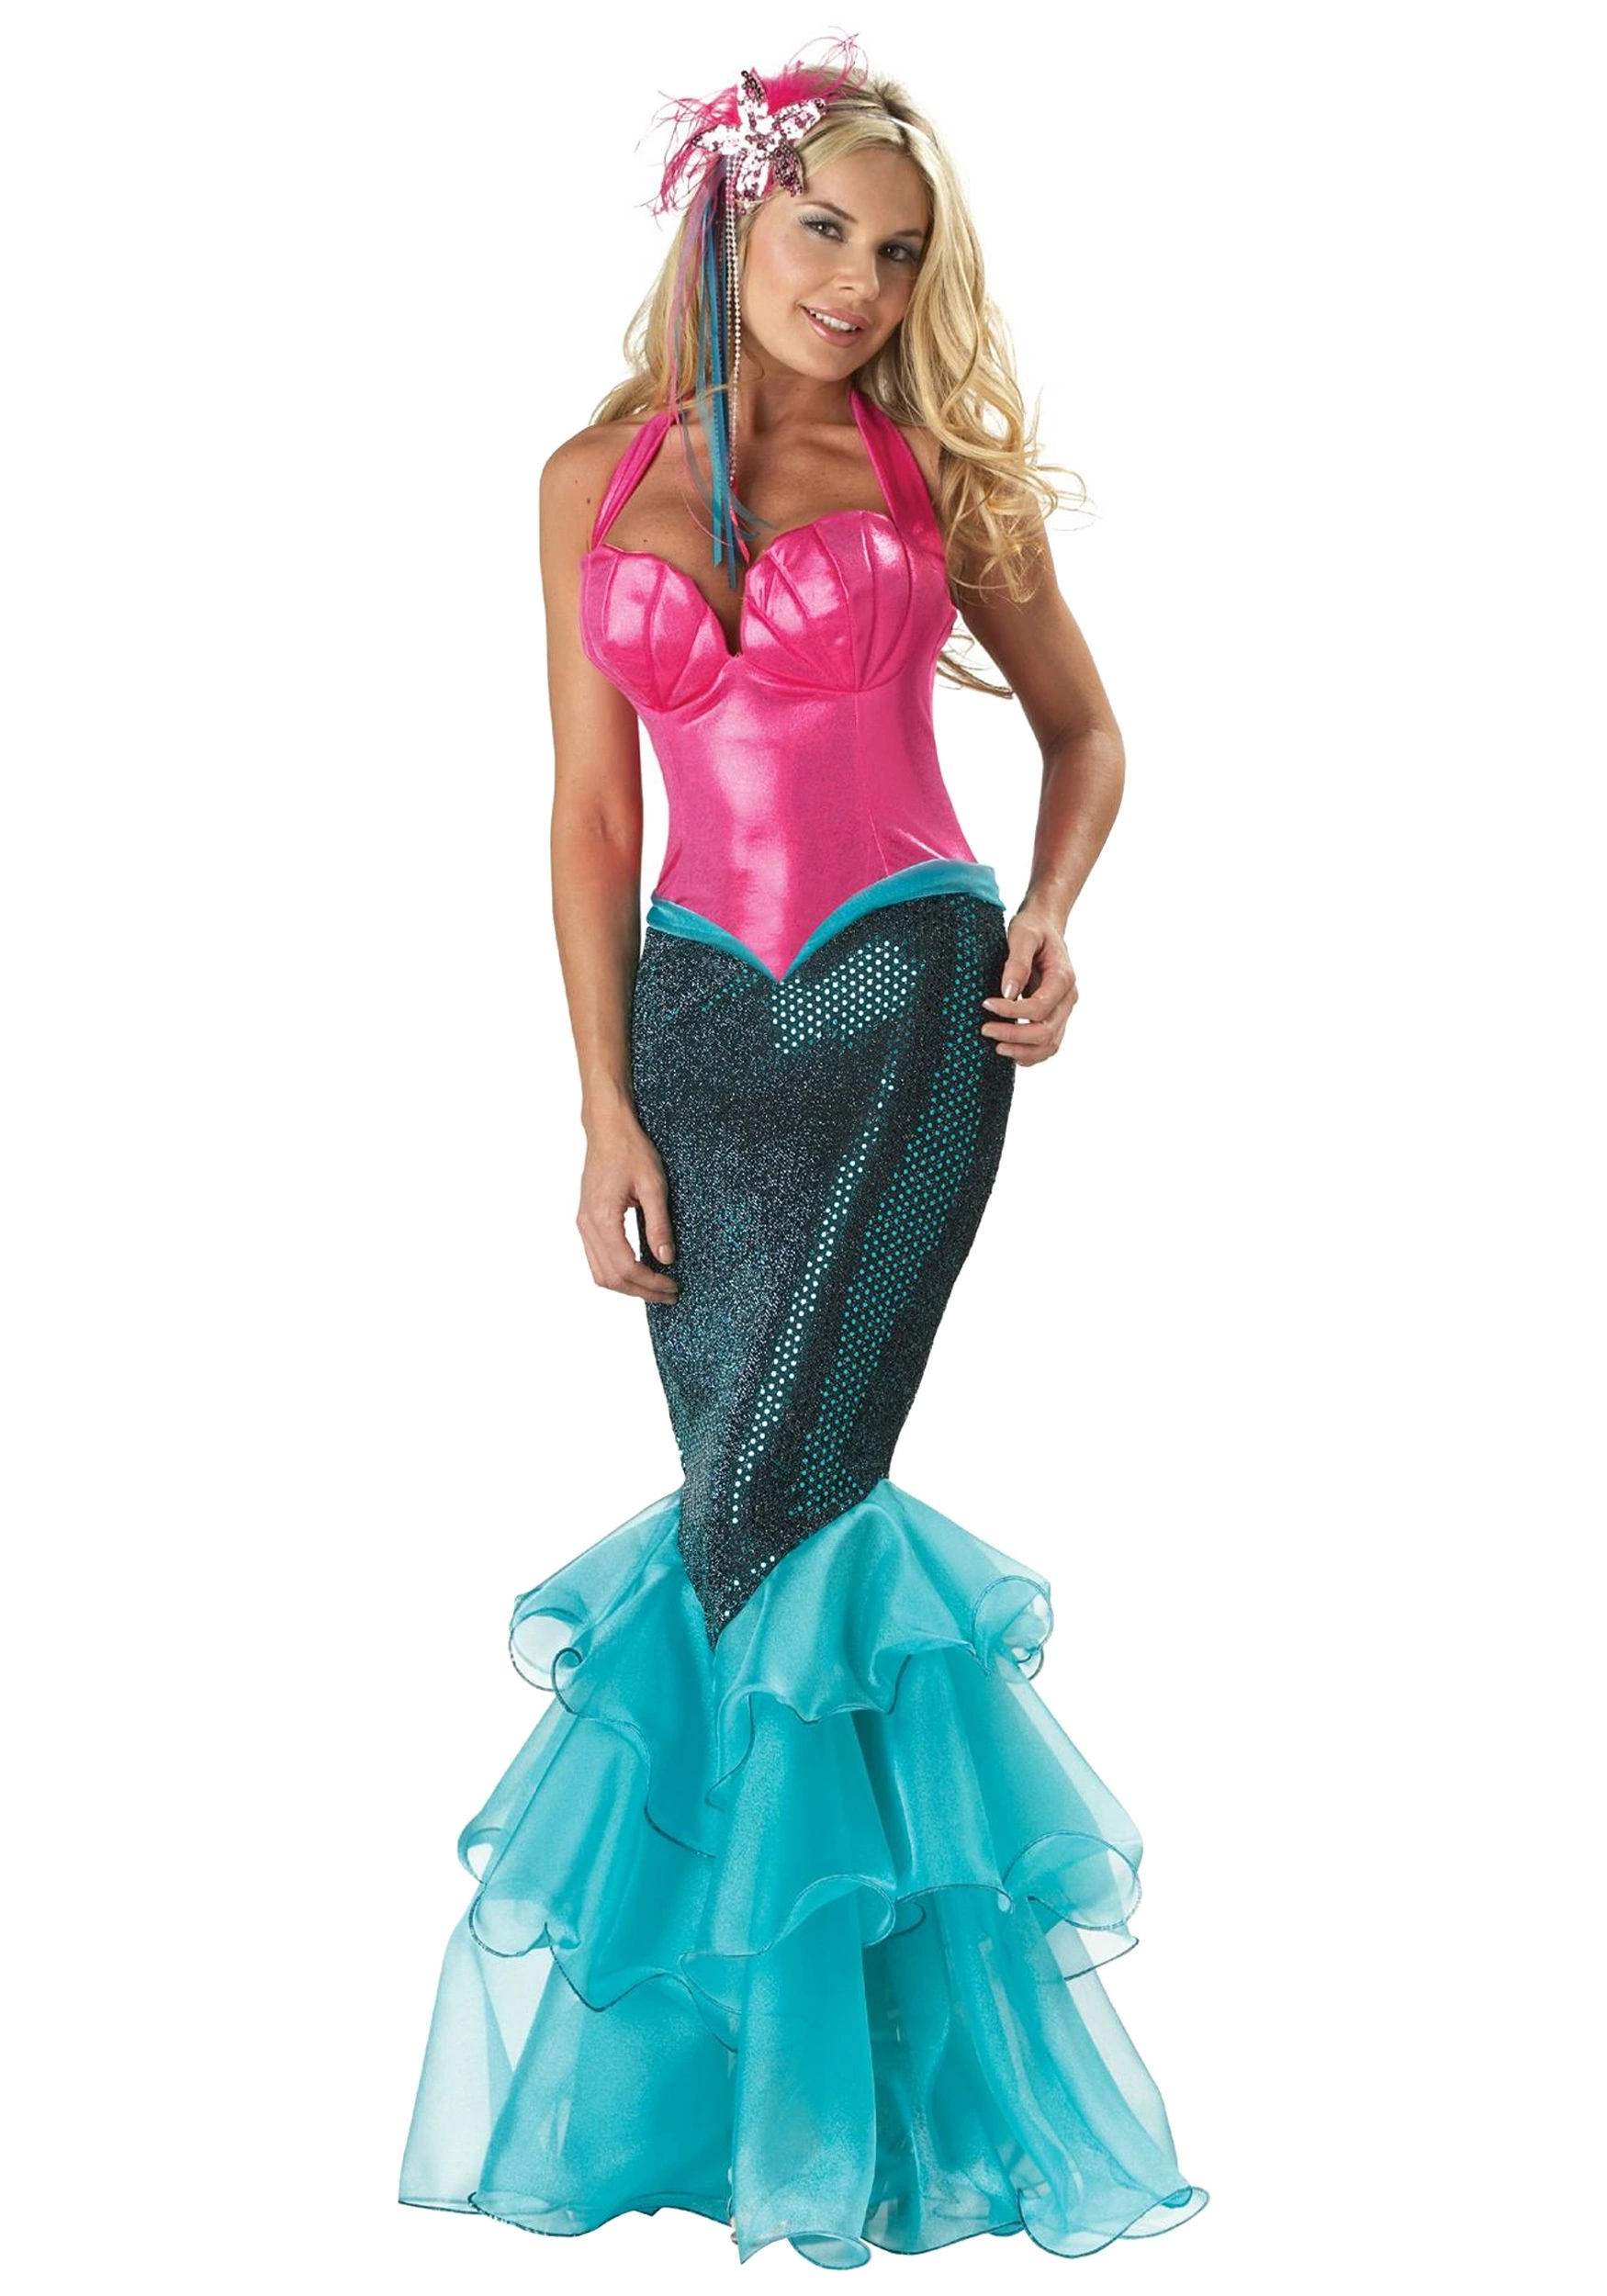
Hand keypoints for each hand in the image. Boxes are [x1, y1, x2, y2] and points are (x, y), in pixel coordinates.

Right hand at [576, 1109, 679, 1302]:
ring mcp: (583, 1224)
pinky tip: (640, 1270)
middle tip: (669, 1294)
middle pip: (610, 1277)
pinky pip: (597, 1259)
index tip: (672, 1286)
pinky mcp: (586, 1221)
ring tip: (656, 1287)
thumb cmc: (631, 1150)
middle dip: (641, 1291)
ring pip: (600, 1273)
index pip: (625, 1267)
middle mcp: (587, 1225)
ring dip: (628, 1286)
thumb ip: (659, 1225)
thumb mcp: (654, 1185)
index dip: (650, 1283)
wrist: (608, 1129)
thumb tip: (666, 1259)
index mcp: (603, 1218)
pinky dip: (617, 1272)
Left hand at [979, 909, 1078, 1065]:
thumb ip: (1016, 963)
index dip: (1011, 1012)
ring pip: (1050, 1045)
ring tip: (995, 1047)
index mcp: (1063, 978)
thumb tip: (1007, 992)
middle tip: (984, 1030)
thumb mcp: (1022, 935)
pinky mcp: (1054, 1017)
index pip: (1039, 1008)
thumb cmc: (1033, 928)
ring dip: (1022, 1051)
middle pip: (1045, 1032)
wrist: (1045, 927)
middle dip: (1014, 1035)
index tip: (986, 1004)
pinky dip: (1029, 1053)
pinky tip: (1008, 1050)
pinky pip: (1047, 1044)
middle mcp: (1068, 998)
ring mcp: (1063, 1010)